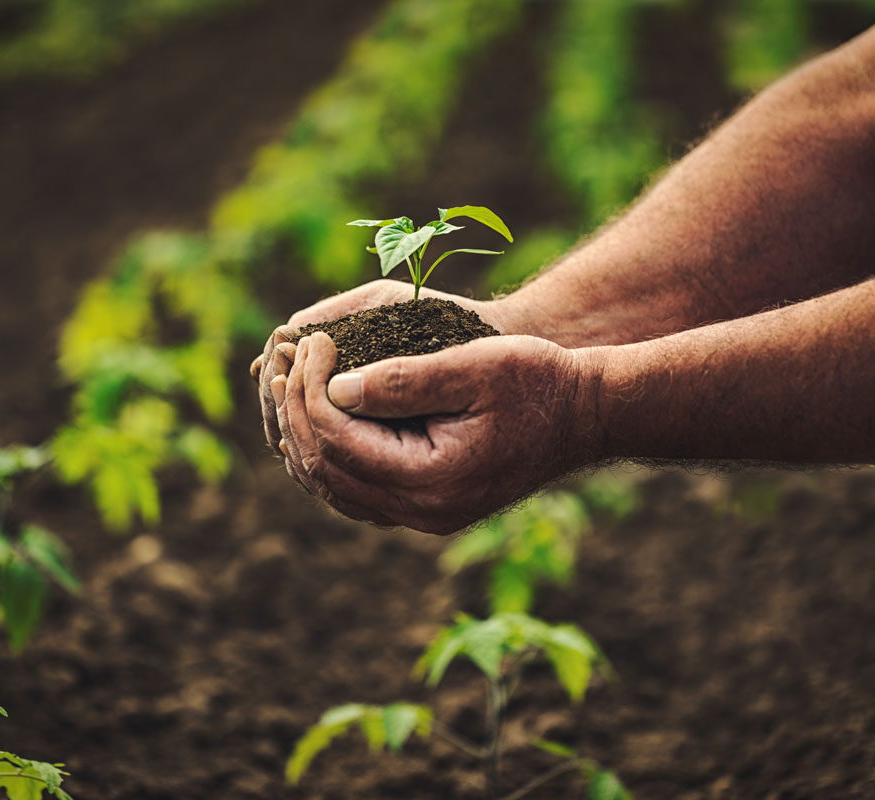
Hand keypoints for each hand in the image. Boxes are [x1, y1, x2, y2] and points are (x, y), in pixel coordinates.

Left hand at [272, 330, 605, 533]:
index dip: (312, 388)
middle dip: (298, 411)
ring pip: (336, 488)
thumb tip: (334, 387)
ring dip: (306, 437)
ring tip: (290, 386)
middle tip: (288, 360)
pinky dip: (330, 457)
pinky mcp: (428, 506)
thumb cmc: (538, 381)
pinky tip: (320, 418)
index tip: (313, 341)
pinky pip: (358, 492)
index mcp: (432, 481)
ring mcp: (424, 516)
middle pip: (327, 469)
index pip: (338, 439)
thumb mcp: (474, 367)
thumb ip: (403, 380)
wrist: (587, 415)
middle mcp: (423, 512)